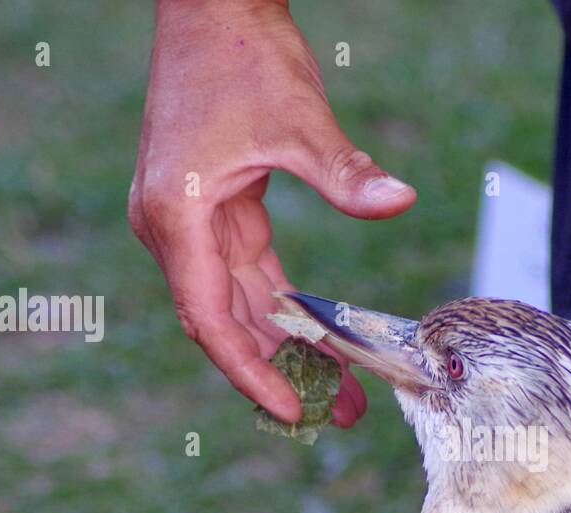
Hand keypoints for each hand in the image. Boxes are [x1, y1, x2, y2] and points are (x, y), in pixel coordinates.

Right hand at [128, 0, 415, 424]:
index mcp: (178, 215)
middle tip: (335, 413)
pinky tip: (316, 337)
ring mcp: (186, 221)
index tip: (292, 410)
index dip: (252, 372)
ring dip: (281, 345)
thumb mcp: (300, 121)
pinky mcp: (208, 210)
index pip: (210, 319)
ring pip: (234, 305)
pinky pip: (242, 275)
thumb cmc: (244, 55)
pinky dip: (277, 307)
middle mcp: (170, 228)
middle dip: (279, 370)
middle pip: (223, 323)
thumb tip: (400, 200)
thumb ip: (346, 172)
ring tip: (336, 389)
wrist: (211, 3)